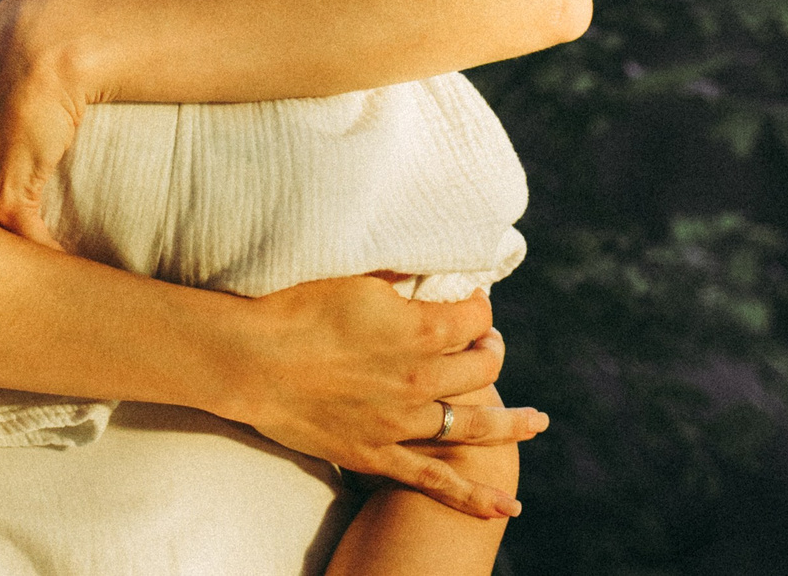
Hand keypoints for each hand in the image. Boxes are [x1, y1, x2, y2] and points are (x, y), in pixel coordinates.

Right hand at [228, 279, 544, 518]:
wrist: (252, 358)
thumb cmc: (298, 307)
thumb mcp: (360, 280)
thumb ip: (401, 284)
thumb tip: (424, 279)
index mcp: (422, 329)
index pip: (477, 317)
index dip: (480, 307)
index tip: (472, 302)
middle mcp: (422, 378)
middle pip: (482, 367)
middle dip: (491, 352)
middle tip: (486, 346)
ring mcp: (402, 421)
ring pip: (473, 424)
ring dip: (509, 421)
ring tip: (536, 421)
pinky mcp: (376, 453)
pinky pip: (433, 479)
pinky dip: (471, 496)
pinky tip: (505, 508)